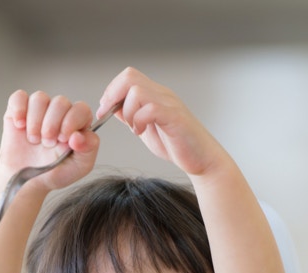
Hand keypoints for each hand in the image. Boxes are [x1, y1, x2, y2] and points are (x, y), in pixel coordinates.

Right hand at [0, 90, 99, 191]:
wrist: (27, 181)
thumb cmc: (54, 172)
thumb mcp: (79, 166)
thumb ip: (88, 149)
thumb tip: (79, 136)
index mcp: (78, 123)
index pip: (81, 109)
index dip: (72, 121)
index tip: (63, 139)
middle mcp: (60, 113)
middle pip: (60, 102)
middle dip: (52, 124)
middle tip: (47, 143)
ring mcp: (39, 109)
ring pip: (40, 98)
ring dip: (35, 121)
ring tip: (34, 140)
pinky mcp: (19, 109)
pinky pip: (19, 97)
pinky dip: (19, 110)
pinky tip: (20, 126)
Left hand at [97, 67, 226, 177]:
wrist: (202, 160)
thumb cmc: (177, 146)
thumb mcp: (145, 129)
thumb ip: (131, 116)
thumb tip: (113, 107)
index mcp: (154, 95)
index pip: (128, 76)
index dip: (111, 90)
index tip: (105, 110)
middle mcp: (162, 94)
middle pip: (130, 76)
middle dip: (113, 95)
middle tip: (110, 115)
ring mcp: (169, 104)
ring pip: (137, 91)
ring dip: (128, 111)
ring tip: (134, 128)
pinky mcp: (175, 117)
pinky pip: (150, 109)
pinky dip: (139, 121)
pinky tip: (141, 132)